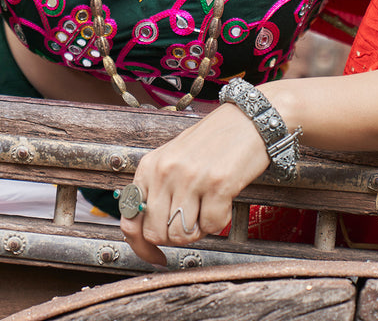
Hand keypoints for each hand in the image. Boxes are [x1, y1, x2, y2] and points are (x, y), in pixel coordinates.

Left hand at [120, 102, 269, 264]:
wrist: (247, 120)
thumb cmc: (212, 142)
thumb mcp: (173, 160)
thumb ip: (158, 190)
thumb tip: (147, 230)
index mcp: (149, 166)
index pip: (129, 218)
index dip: (141, 246)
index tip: (155, 256)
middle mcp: (165, 171)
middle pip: (156, 233)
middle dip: (175, 237)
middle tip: (191, 222)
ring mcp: (190, 177)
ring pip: (181, 235)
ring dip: (198, 230)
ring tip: (207, 208)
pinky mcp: (217, 184)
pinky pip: (211, 227)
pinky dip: (220, 221)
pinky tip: (223, 200)